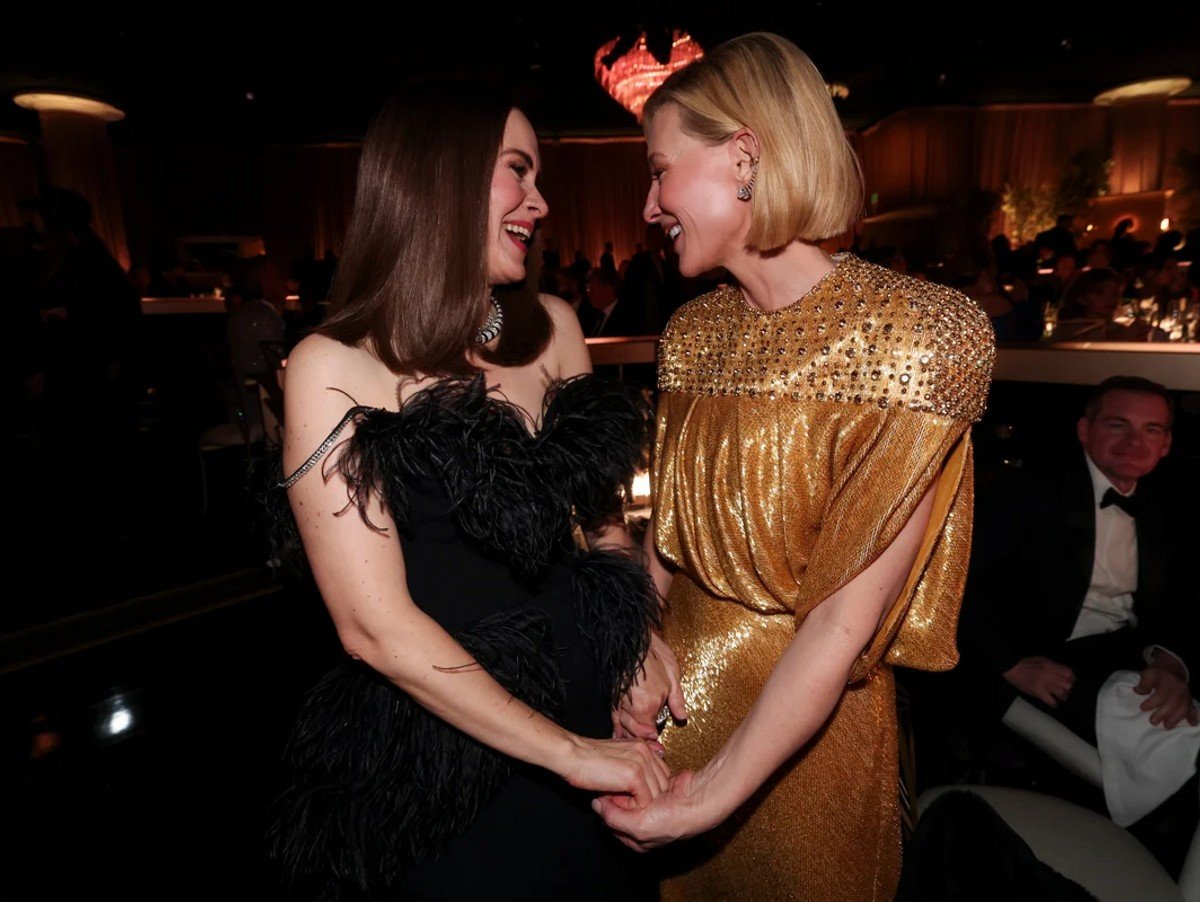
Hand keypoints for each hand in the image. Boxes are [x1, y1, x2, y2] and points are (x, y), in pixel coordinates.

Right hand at [557, 735, 670, 807]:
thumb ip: (631, 764)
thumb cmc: (587, 760)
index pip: (661, 773)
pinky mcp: (634, 775)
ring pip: (656, 795)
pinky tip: (617, 802)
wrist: (571, 755)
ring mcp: (641, 762)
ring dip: (640, 803)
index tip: (632, 794)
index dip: (649, 787)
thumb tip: (642, 784)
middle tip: (626, 801)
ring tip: (620, 802)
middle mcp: (645, 751)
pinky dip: (633, 807)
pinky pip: (645, 801)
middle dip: (648, 797)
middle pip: (662, 784)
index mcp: (642, 745)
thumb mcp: (615, 757)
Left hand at [593, 769, 721, 850]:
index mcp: (638, 840)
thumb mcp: (638, 826)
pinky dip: (638, 779)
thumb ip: (614, 817)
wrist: (699, 800)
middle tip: (609, 783)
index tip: (599, 793)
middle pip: (620, 808)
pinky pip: (642, 785)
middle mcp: (644, 825)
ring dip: (626, 786)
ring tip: (620, 775)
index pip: (612, 824)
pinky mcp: (659, 792)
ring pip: (630, 795)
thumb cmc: (673, 819)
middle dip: (615, 797)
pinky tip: (635, 771)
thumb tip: (596, 805)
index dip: (604, 810)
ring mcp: (652, 808)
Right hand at [613, 630, 686, 739]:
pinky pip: (614, 718)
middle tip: (650, 742)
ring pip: (624, 727)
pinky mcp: (613, 698)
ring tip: (637, 741)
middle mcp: (633, 707)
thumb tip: (682, 716)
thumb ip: (677, 700)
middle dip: (643, 738)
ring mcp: (620, 703)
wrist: (634, 640)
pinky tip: (618, 735)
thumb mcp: (672, 677)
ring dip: (630, 736)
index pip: (651, 730)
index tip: (658, 740)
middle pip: (636, 732)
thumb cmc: (654, 655)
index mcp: (650, 704)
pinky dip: (616, 729)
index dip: (654, 736)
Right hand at [1003, 656, 1074, 707]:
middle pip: (1067, 684)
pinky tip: (1053, 702)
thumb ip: (1053, 665)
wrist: (1011, 669)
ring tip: (1060, 696)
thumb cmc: (1024, 664)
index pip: (1068, 673)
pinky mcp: (1037, 692)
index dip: (1071, 678)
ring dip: (1063, 696)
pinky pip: (1050, 701)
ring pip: (1061, 693)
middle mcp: (1047, 674)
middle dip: (1067, 687)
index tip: (1070, 680)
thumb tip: (1063, 672)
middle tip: (1064, 688)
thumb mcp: (1040, 659)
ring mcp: (1042, 684)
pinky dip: (1054, 703)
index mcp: (1049, 665)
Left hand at [1133, 665, 1198, 728]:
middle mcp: (1178, 687)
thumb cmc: (1158, 673)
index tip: (1142, 708)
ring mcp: (1185, 693)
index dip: (1151, 703)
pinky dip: (1192, 716)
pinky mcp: (1190, 698)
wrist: (1173, 667)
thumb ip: (1143, 683)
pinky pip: (1192, 707)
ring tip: (1167, 726)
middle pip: (1172, 703)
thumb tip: (1137, 691)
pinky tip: (1192, 723)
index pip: (1160, 694)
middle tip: (1153, 722)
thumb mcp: (1148, 673)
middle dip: (1162, 714)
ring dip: (1176, 718)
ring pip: (1183, 707)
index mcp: (1167, 680)